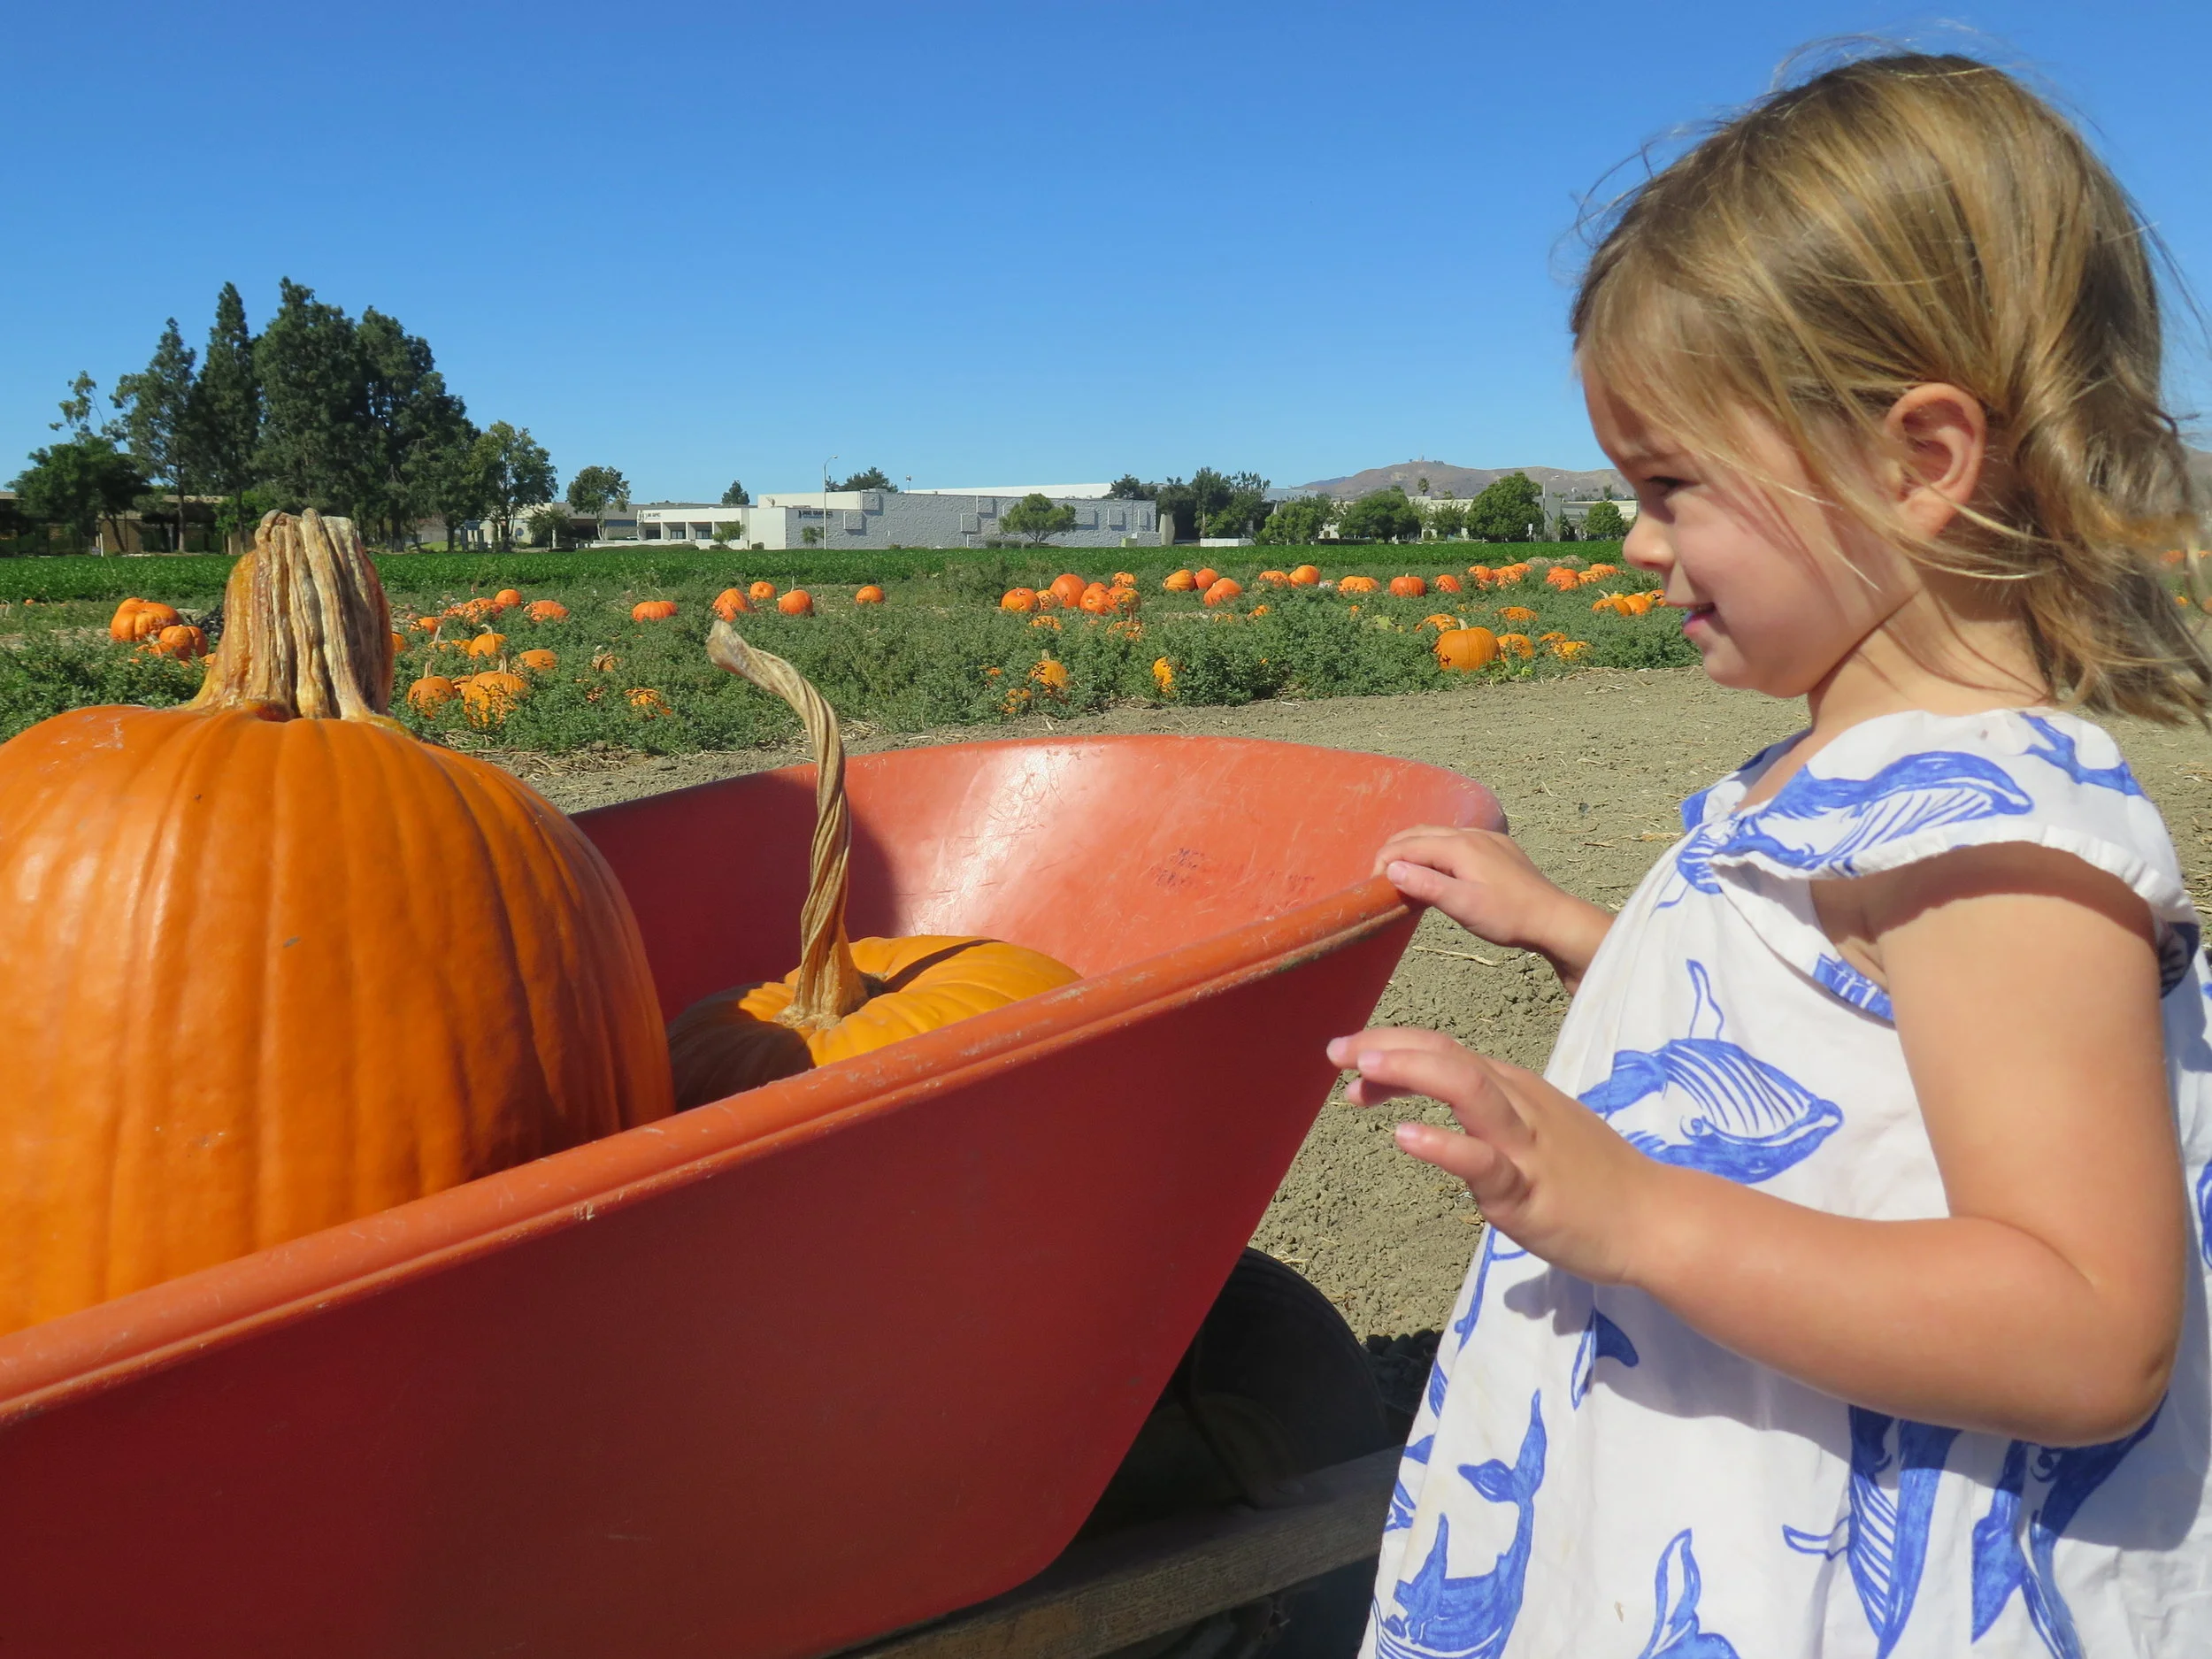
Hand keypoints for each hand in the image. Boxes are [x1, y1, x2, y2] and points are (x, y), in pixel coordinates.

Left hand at [1327, 1026, 1663, 1285]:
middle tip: (1335, 1053)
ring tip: (1362, 1071)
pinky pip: (1484, 1162)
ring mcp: (1525, 1144)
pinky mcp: (1531, 1189)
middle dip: (1387, 1047)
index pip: (1445, 1050)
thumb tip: (1418, 1123)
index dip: (1393, 1045)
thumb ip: (1476, 1121)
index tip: (1349, 1058)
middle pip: (1447, 1056)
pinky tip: (1406, 1139)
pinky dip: (1444, 1146)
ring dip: (1411, 1073)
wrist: (1655, 1218)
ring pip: (1467, 1090)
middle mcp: (1517, 1103)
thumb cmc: (1590, 1177)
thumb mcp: (1531, 1132)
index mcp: (1513, 1087)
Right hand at [1373, 826, 1611, 986]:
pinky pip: (1458, 839)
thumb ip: (1426, 885)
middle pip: (1421, 833)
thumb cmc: (1509, 916)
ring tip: (1404, 871)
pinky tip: (1439, 867)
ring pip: (1440, 834)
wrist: (1553, 918)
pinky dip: (1437, 849)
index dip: (1386, 860)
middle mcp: (1472, 835)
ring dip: (1416, 847)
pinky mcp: (1498, 848)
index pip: (1409, 845)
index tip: (1372, 882)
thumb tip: (1393, 869)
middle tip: (1381, 874)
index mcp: (1460, 847)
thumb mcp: (1462, 905)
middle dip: (1396, 849)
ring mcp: (1487, 839)